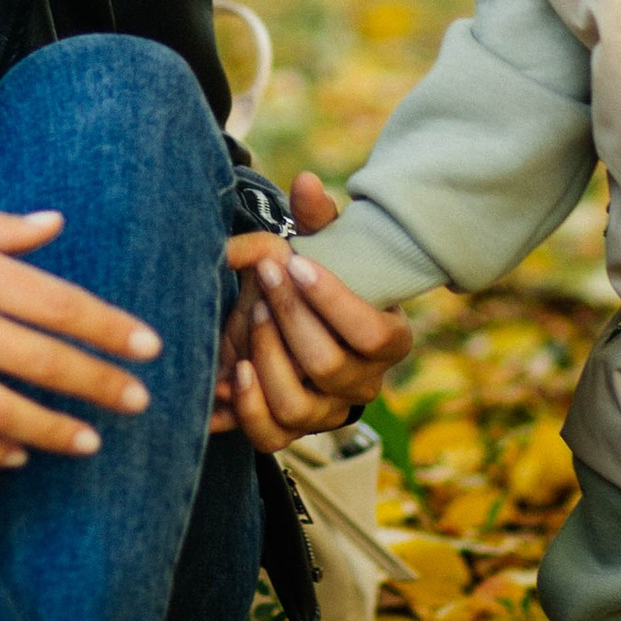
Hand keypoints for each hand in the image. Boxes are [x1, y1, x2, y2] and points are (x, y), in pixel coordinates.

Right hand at [0, 201, 160, 468]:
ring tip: (89, 442)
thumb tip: (56, 225)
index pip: (56, 301)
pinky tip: (14, 454)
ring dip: (54, 430)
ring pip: (3, 410)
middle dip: (99, 384)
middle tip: (138, 401)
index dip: (109, 327)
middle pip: (42, 360)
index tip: (149, 348)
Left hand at [216, 170, 411, 454]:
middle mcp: (363, 384)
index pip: (373, 334)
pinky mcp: (289, 432)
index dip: (332, 302)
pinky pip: (270, 437)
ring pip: (298, 407)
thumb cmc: (315, 279)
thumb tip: (305, 183)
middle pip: (329, 367)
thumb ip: (317, 217)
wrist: (296, 320)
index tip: (295, 264)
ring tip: (250, 318)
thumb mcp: (322, 245)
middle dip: (290, 320)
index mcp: (388, 339)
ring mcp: (326, 413)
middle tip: (264, 279)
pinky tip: (231, 372)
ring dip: (267, 360)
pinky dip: (245, 408)